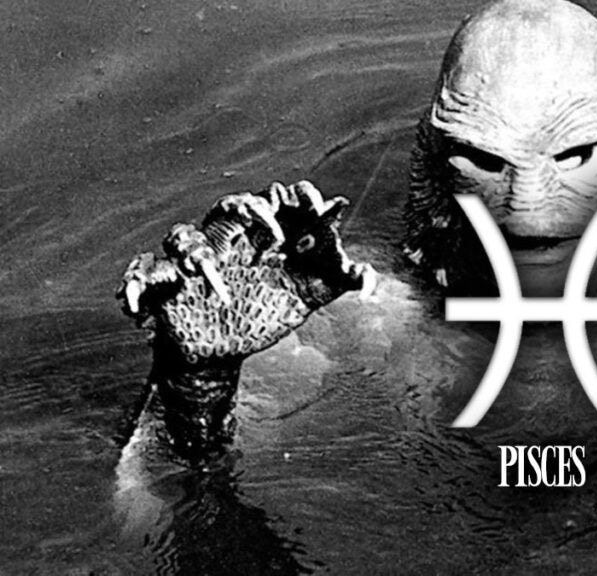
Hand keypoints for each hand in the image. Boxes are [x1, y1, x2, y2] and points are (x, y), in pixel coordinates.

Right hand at [117, 180, 377, 365]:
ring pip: (183, 236)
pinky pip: (142, 273)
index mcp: (262, 237)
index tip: (319, 206)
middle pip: (232, 206)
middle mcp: (228, 240)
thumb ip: (337, 282)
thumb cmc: (264, 313)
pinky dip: (136, 286)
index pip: (278, 200)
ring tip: (208, 283)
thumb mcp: (305, 299)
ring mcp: (192, 259)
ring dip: (195, 258)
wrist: (222, 351)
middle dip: (252, 213)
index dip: (297, 198)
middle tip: (276, 235)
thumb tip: (369, 279)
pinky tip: (136, 308)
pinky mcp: (163, 282)